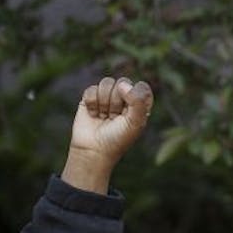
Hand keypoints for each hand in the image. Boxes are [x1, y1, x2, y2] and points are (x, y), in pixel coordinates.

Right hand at [61, 76, 153, 191]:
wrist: (94, 149)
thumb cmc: (118, 138)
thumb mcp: (135, 122)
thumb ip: (137, 101)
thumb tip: (123, 85)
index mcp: (139, 105)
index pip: (142, 87)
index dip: (135, 95)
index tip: (130, 110)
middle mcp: (124, 99)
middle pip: (123, 82)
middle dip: (118, 100)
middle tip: (115, 116)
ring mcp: (107, 98)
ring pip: (107, 82)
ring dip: (105, 101)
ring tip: (104, 116)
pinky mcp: (91, 99)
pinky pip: (92, 88)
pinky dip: (92, 103)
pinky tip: (94, 114)